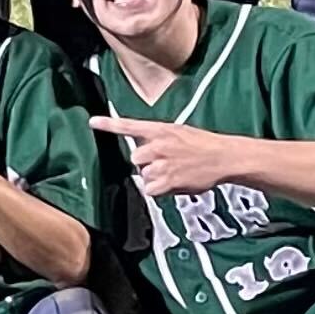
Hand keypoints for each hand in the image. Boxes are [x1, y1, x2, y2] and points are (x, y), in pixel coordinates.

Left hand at [90, 115, 241, 198]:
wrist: (223, 157)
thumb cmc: (202, 145)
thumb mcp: (178, 132)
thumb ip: (157, 138)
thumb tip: (142, 149)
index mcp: (160, 129)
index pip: (129, 125)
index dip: (109, 125)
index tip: (92, 122)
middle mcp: (157, 145)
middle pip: (135, 158)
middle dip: (146, 163)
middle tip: (164, 164)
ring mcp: (162, 163)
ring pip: (144, 175)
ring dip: (155, 177)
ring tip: (174, 173)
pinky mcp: (167, 181)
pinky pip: (150, 190)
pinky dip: (159, 190)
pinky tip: (173, 184)